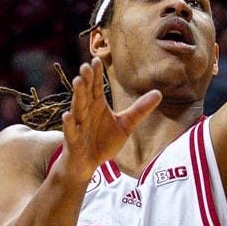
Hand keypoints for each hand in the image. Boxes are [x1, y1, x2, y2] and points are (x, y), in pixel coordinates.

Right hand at [57, 60, 161, 178]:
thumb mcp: (125, 126)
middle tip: (86, 66)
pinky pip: (71, 131)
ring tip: (78, 81)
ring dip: (77, 95)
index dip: (97, 75)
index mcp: (97, 106)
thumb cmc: (103, 142)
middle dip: (86, 80)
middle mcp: (86, 112)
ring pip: (77, 108)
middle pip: (86, 94)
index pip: (97, 87)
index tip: (96, 60)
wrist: (87, 165)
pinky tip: (68, 115)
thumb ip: (139, 110)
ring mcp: (78, 126)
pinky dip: (69, 123)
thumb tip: (159, 93)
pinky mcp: (73, 141)